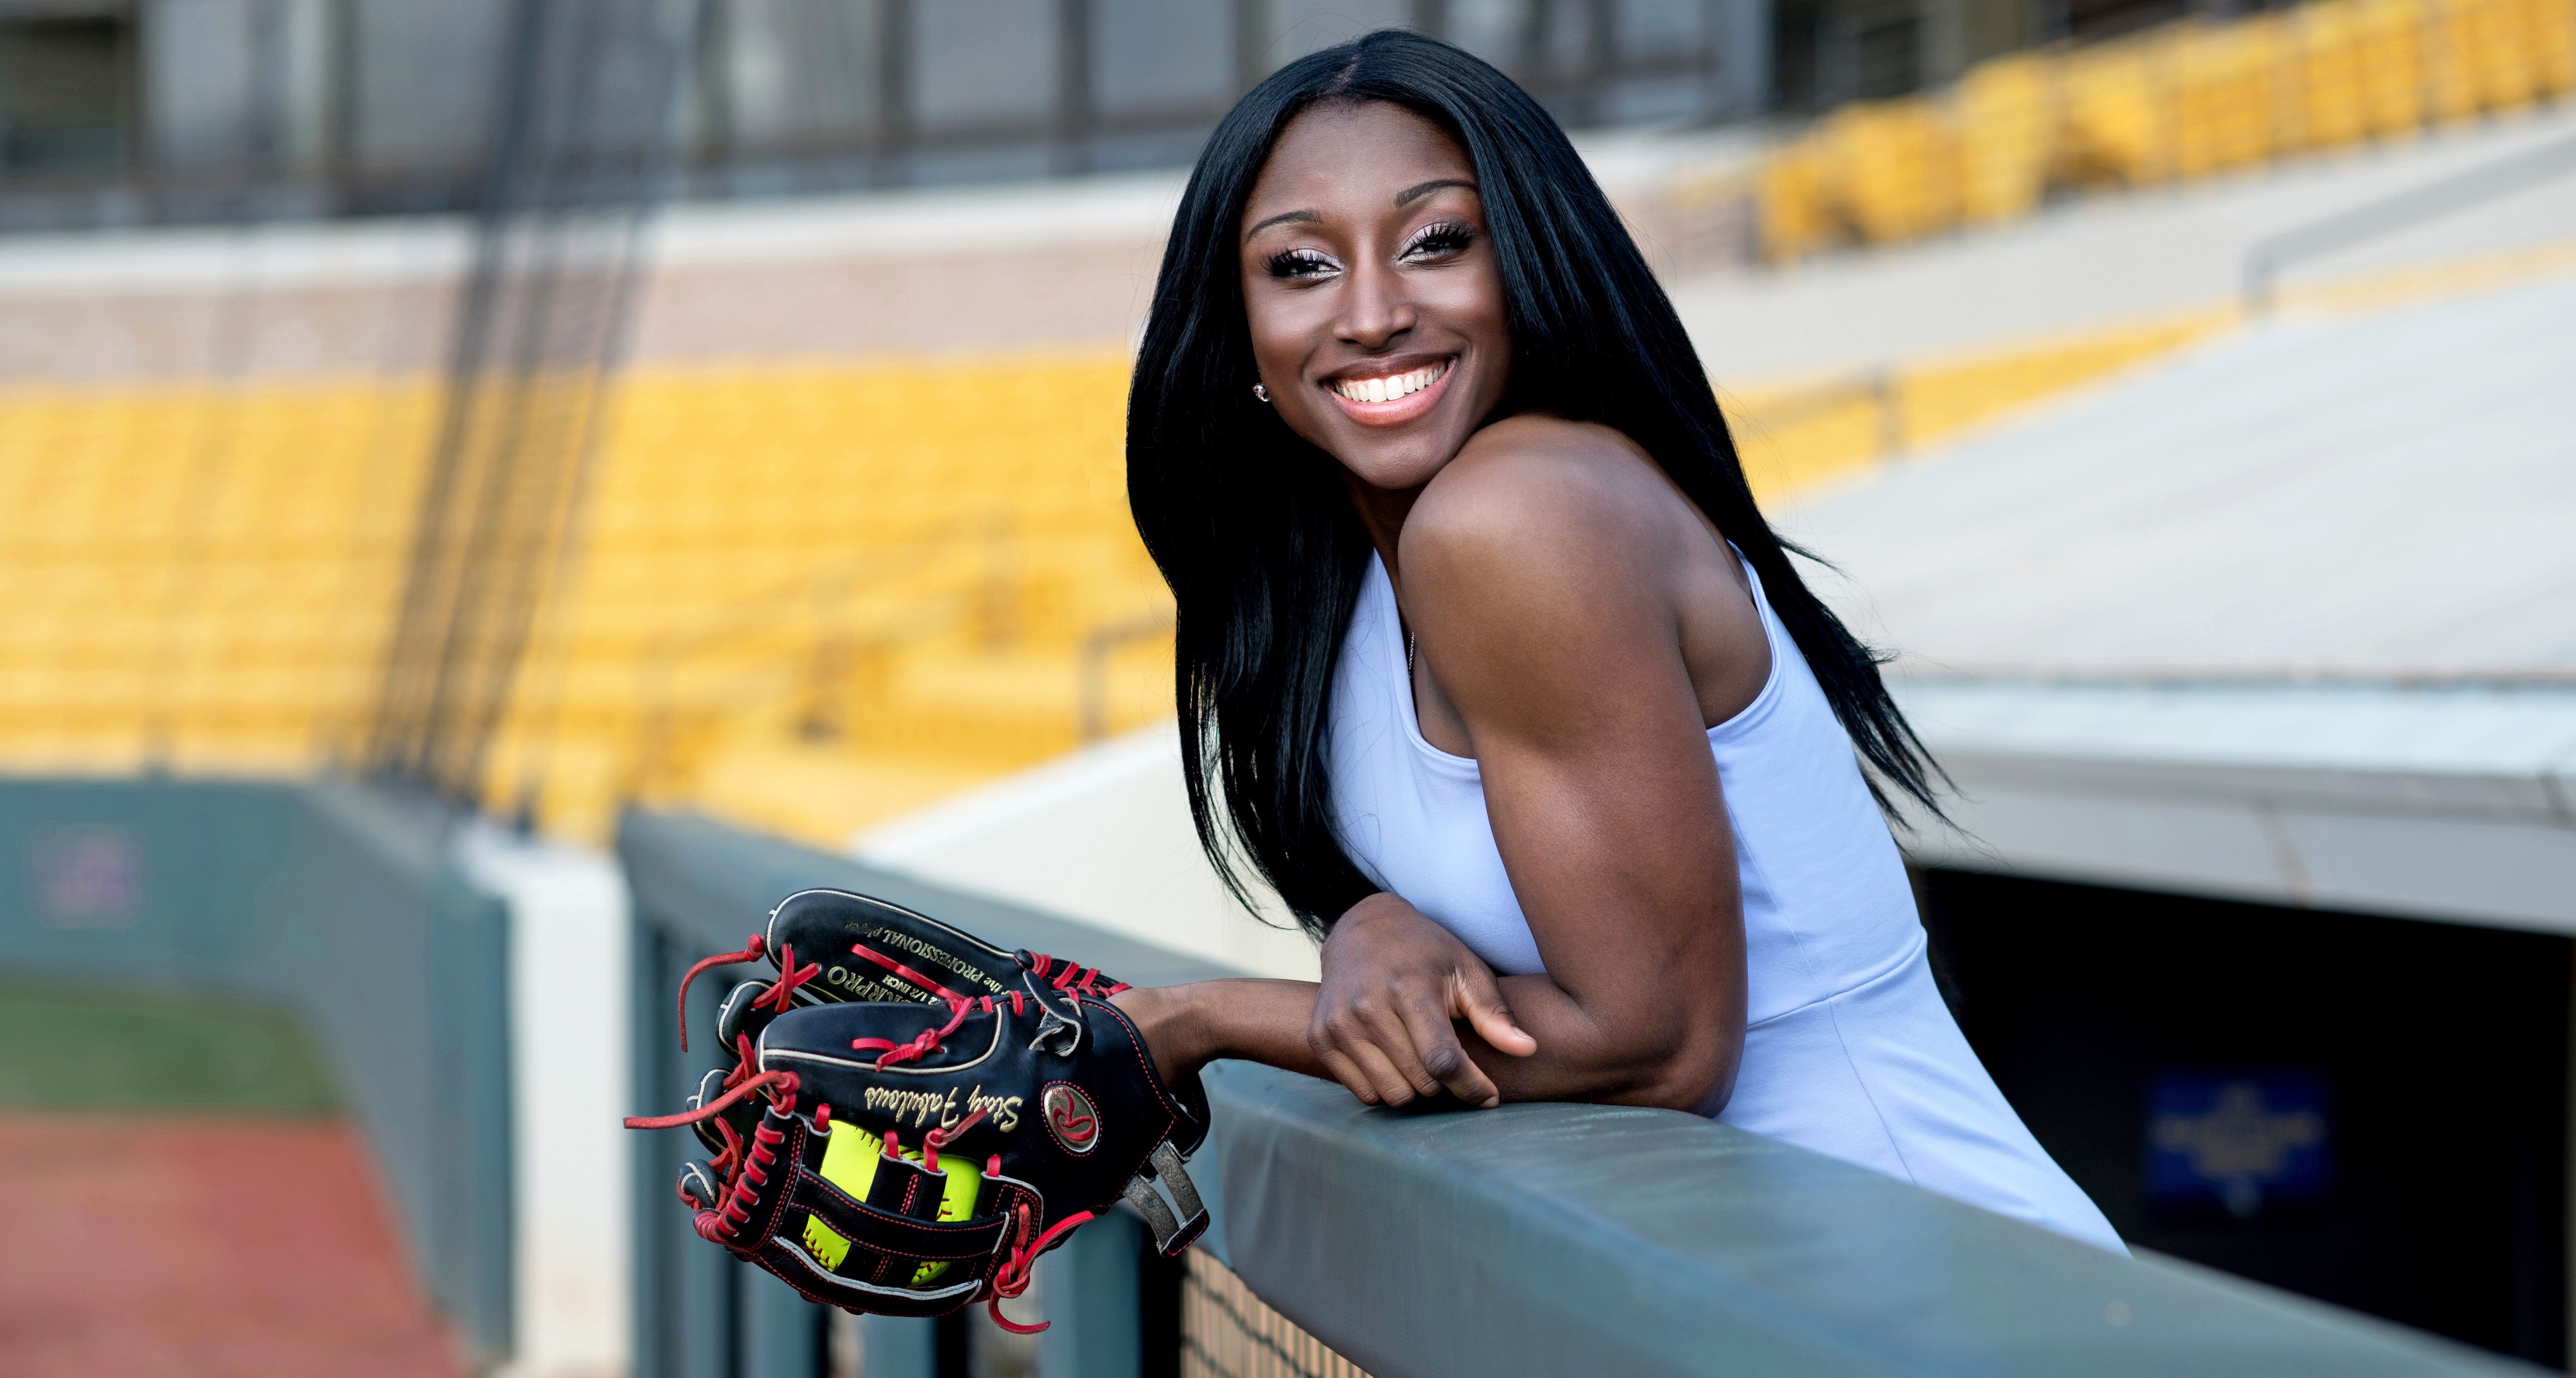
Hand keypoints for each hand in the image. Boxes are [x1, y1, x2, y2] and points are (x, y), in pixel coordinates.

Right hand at [1309, 893, 1537, 1108]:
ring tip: (1425, 1064)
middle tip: (1454, 1069)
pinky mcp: (1321, 1037)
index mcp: (1409, 986)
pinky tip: (1396, 1062)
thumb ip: (1494, 1013)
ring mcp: (1339, 1022)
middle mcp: (1367, 1005)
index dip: (1472, 1087)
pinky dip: (1385, 1087)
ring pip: (1391, 1094)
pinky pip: (1363, 1092)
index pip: (1443, 1060)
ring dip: (1416, 1090)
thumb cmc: (1426, 954)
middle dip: (1446, 1086)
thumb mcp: (1466, 971)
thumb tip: (1528, 1049)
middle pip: (1420, 1083)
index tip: (1490, 1097)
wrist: (1362, 931)